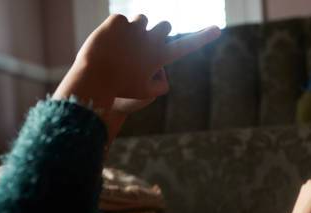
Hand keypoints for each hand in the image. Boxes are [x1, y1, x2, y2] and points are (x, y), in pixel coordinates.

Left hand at [53, 14, 220, 136]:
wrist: (93, 79)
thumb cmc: (120, 90)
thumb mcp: (143, 94)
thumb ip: (160, 86)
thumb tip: (164, 76)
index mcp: (160, 57)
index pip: (187, 45)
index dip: (203, 37)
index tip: (217, 29)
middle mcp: (151, 39)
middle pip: (165, 25)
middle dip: (158, 31)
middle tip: (145, 42)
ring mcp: (134, 28)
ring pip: (142, 20)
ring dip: (137, 29)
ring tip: (123, 46)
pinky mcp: (117, 21)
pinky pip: (121, 21)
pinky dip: (115, 30)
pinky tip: (108, 44)